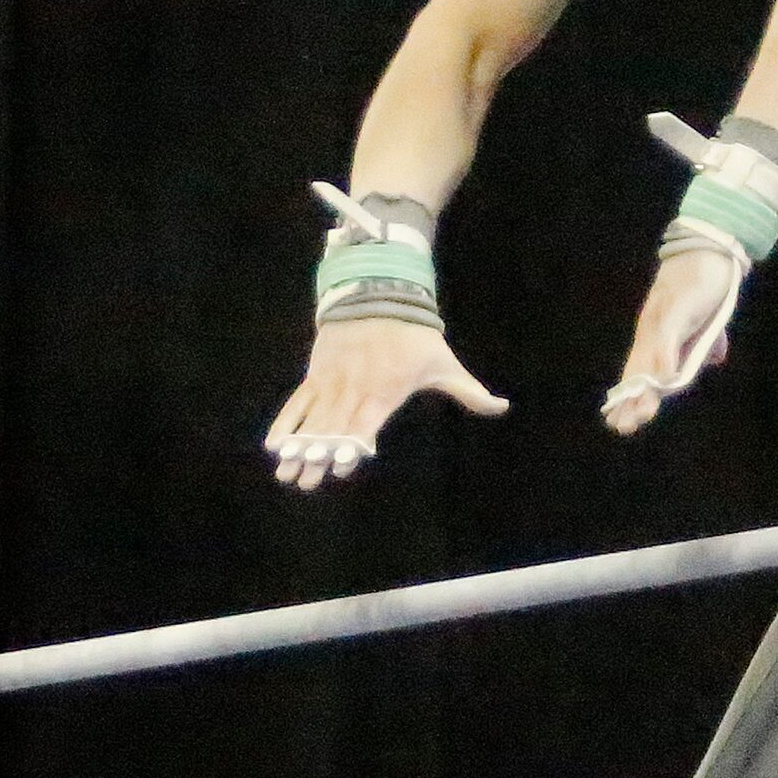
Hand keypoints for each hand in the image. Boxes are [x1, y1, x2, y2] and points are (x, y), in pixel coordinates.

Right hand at [266, 319, 508, 490]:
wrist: (378, 295)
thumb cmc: (415, 335)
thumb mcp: (444, 363)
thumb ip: (470, 391)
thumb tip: (503, 406)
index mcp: (385, 390)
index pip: (367, 422)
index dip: (354, 443)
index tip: (342, 465)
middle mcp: (355, 389)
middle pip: (334, 428)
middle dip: (320, 456)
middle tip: (305, 482)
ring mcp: (332, 382)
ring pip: (313, 420)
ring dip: (299, 447)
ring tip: (286, 473)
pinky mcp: (317, 375)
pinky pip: (297, 402)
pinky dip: (286, 423)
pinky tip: (274, 445)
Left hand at [603, 246, 740, 434]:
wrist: (710, 248)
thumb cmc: (706, 284)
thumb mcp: (707, 321)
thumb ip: (707, 342)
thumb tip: (714, 359)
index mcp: (657, 335)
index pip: (640, 370)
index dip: (631, 396)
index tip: (619, 421)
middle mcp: (652, 329)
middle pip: (638, 370)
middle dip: (630, 400)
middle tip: (620, 427)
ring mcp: (662, 318)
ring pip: (648, 358)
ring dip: (643, 387)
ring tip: (638, 414)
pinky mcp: (676, 306)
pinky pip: (667, 336)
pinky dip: (664, 357)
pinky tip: (662, 378)